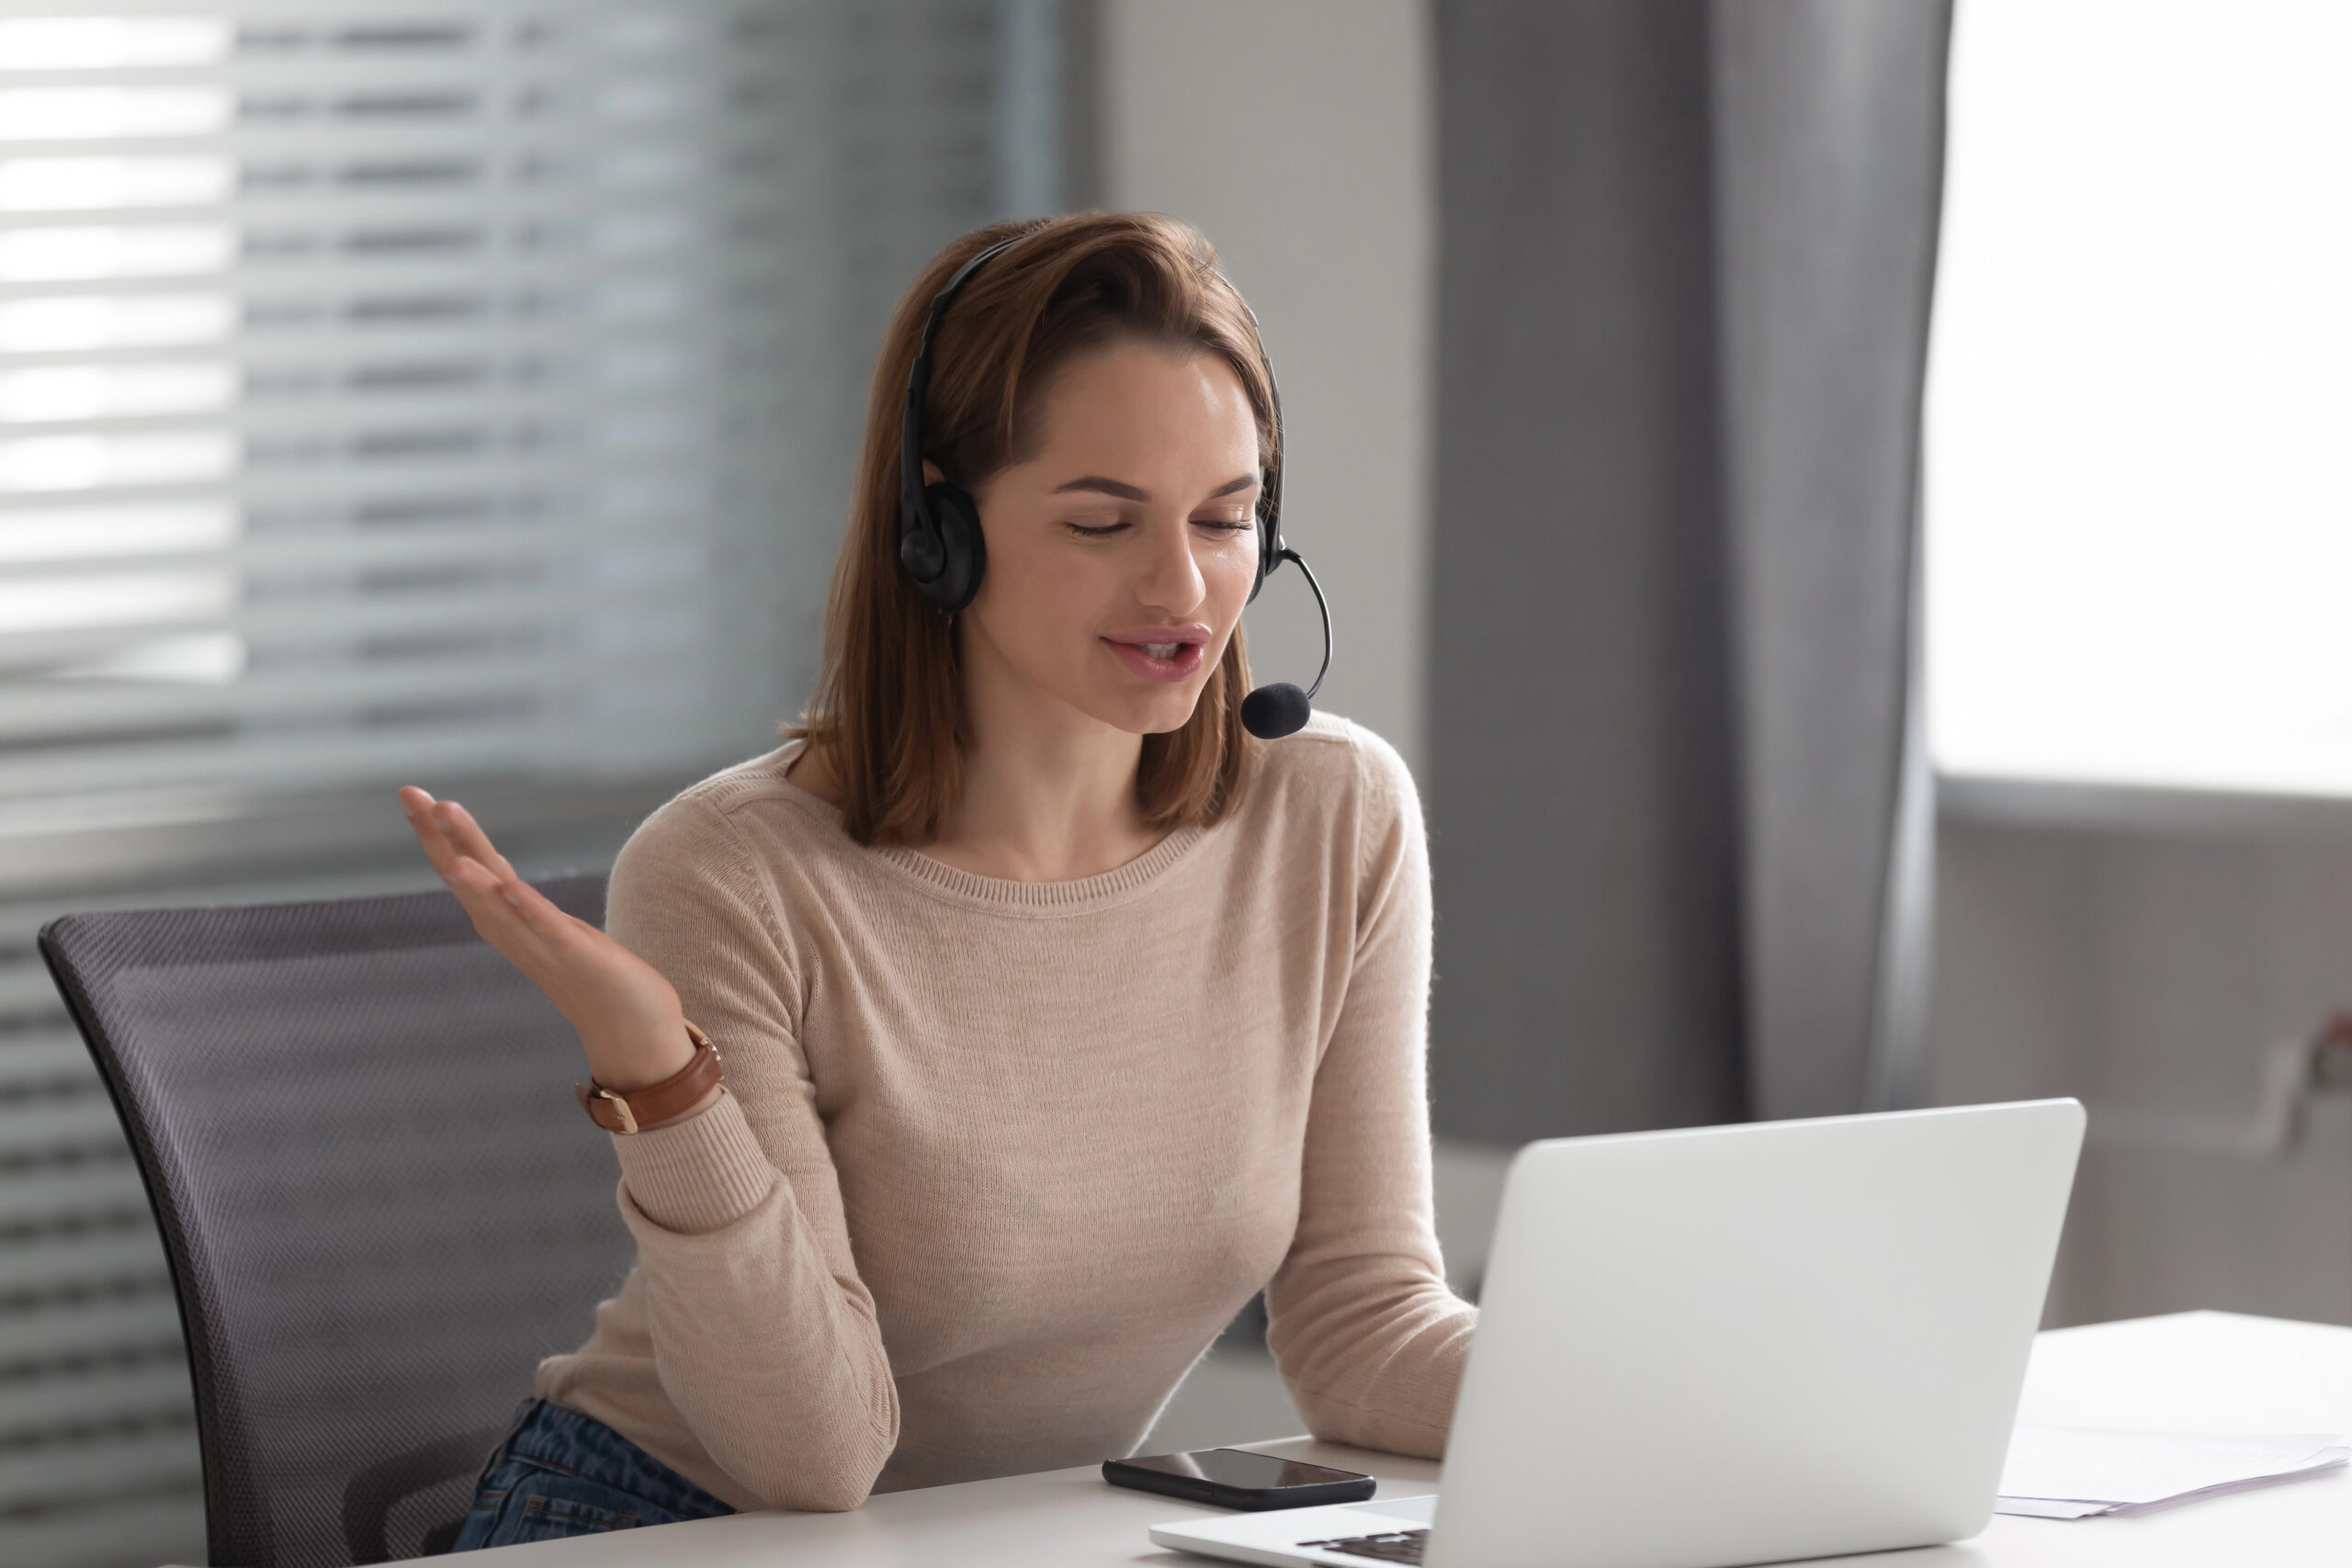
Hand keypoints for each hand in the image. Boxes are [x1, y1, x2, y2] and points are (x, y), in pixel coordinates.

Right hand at [398, 787, 695, 1090]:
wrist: (633, 1037)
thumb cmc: (596, 982)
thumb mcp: (553, 934)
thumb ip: (524, 912)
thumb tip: (500, 883)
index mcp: (511, 924)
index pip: (468, 871)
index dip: (440, 835)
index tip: (413, 794)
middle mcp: (516, 936)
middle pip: (470, 881)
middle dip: (441, 838)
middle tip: (411, 794)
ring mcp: (545, 949)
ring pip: (499, 906)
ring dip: (473, 874)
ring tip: (446, 837)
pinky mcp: (579, 959)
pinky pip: (547, 930)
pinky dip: (526, 908)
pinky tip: (508, 884)